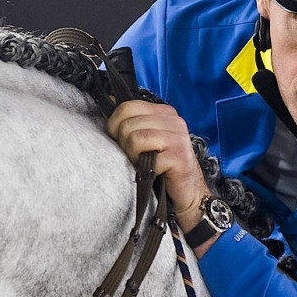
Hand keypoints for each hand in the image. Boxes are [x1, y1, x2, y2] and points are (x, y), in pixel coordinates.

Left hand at [106, 101, 218, 251]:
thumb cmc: (163, 167)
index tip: (119, 140)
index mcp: (165, 113)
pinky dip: (145, 170)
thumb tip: (108, 102)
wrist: (188, 194)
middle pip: (128, 124)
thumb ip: (132, 122)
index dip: (114, 124)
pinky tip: (153, 173)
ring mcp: (178, 139)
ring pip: (136, 139)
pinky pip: (148, 160)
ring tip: (143, 164)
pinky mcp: (179, 157)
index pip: (128, 106)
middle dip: (124, 144)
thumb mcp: (148, 139)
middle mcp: (174, 122)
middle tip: (135, 157)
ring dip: (133, 156)